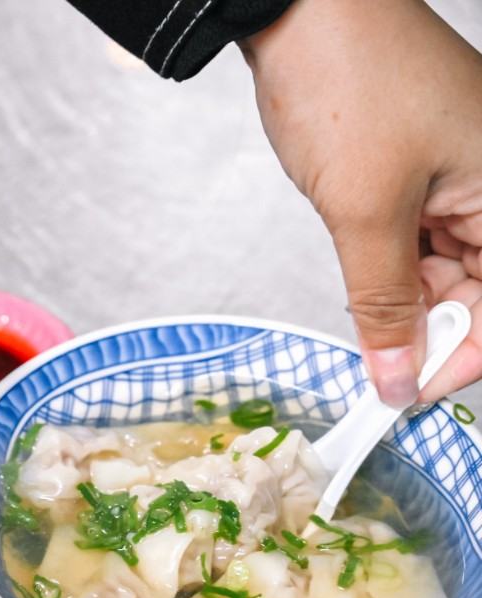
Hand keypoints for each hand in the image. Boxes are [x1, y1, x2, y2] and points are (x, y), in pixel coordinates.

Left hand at [240, 0, 481, 405]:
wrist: (301, 9)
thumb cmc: (346, 81)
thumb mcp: (364, 211)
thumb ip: (382, 302)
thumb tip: (395, 374)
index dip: (462, 357)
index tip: (406, 393)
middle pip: (478, 291)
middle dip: (427, 334)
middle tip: (373, 367)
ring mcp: (457, 174)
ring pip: (445, 269)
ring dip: (402, 304)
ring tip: (362, 323)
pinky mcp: (416, 168)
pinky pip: (415, 239)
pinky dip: (387, 269)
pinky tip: (362, 283)